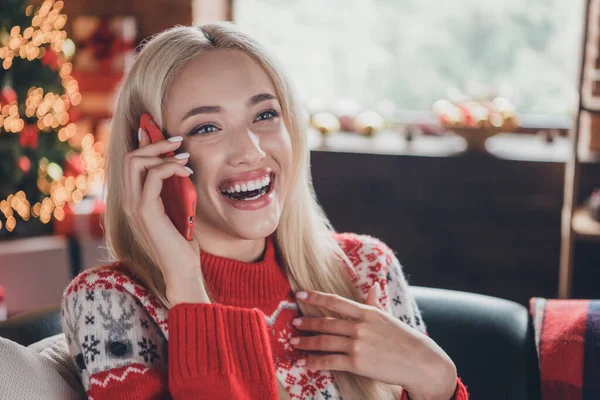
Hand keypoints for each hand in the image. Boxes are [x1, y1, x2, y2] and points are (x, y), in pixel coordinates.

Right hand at [122, 127, 208, 305]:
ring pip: (136, 161)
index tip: (159, 132)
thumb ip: (171, 188)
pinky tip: (186, 172)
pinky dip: (171, 168)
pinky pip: (153, 176)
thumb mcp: (176, 207)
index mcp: (133, 200)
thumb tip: (176, 164)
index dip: (142, 143)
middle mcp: (128, 201)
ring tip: (185, 158)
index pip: (129, 162)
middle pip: (130, 157)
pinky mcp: (145, 210)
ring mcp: (133, 206)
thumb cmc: (181, 241)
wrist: (182, 268)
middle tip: (177, 141)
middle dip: (153, 143)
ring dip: (163, 153)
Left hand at [291, 284, 456, 399]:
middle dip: (308, 323)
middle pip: (326, 323)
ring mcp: (357, 344)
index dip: (315, 297)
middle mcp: (359, 326)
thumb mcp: (387, 317)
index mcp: (366, 312)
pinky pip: (329, 361)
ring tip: (294, 342)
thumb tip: (374, 286)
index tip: (299, 294)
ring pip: (324, 342)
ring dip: (306, 342)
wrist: (419, 362)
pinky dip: (313, 362)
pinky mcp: (356, 363)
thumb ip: (375, 303)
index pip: (335, 301)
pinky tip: (302, 363)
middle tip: (294, 324)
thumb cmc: (403, 339)